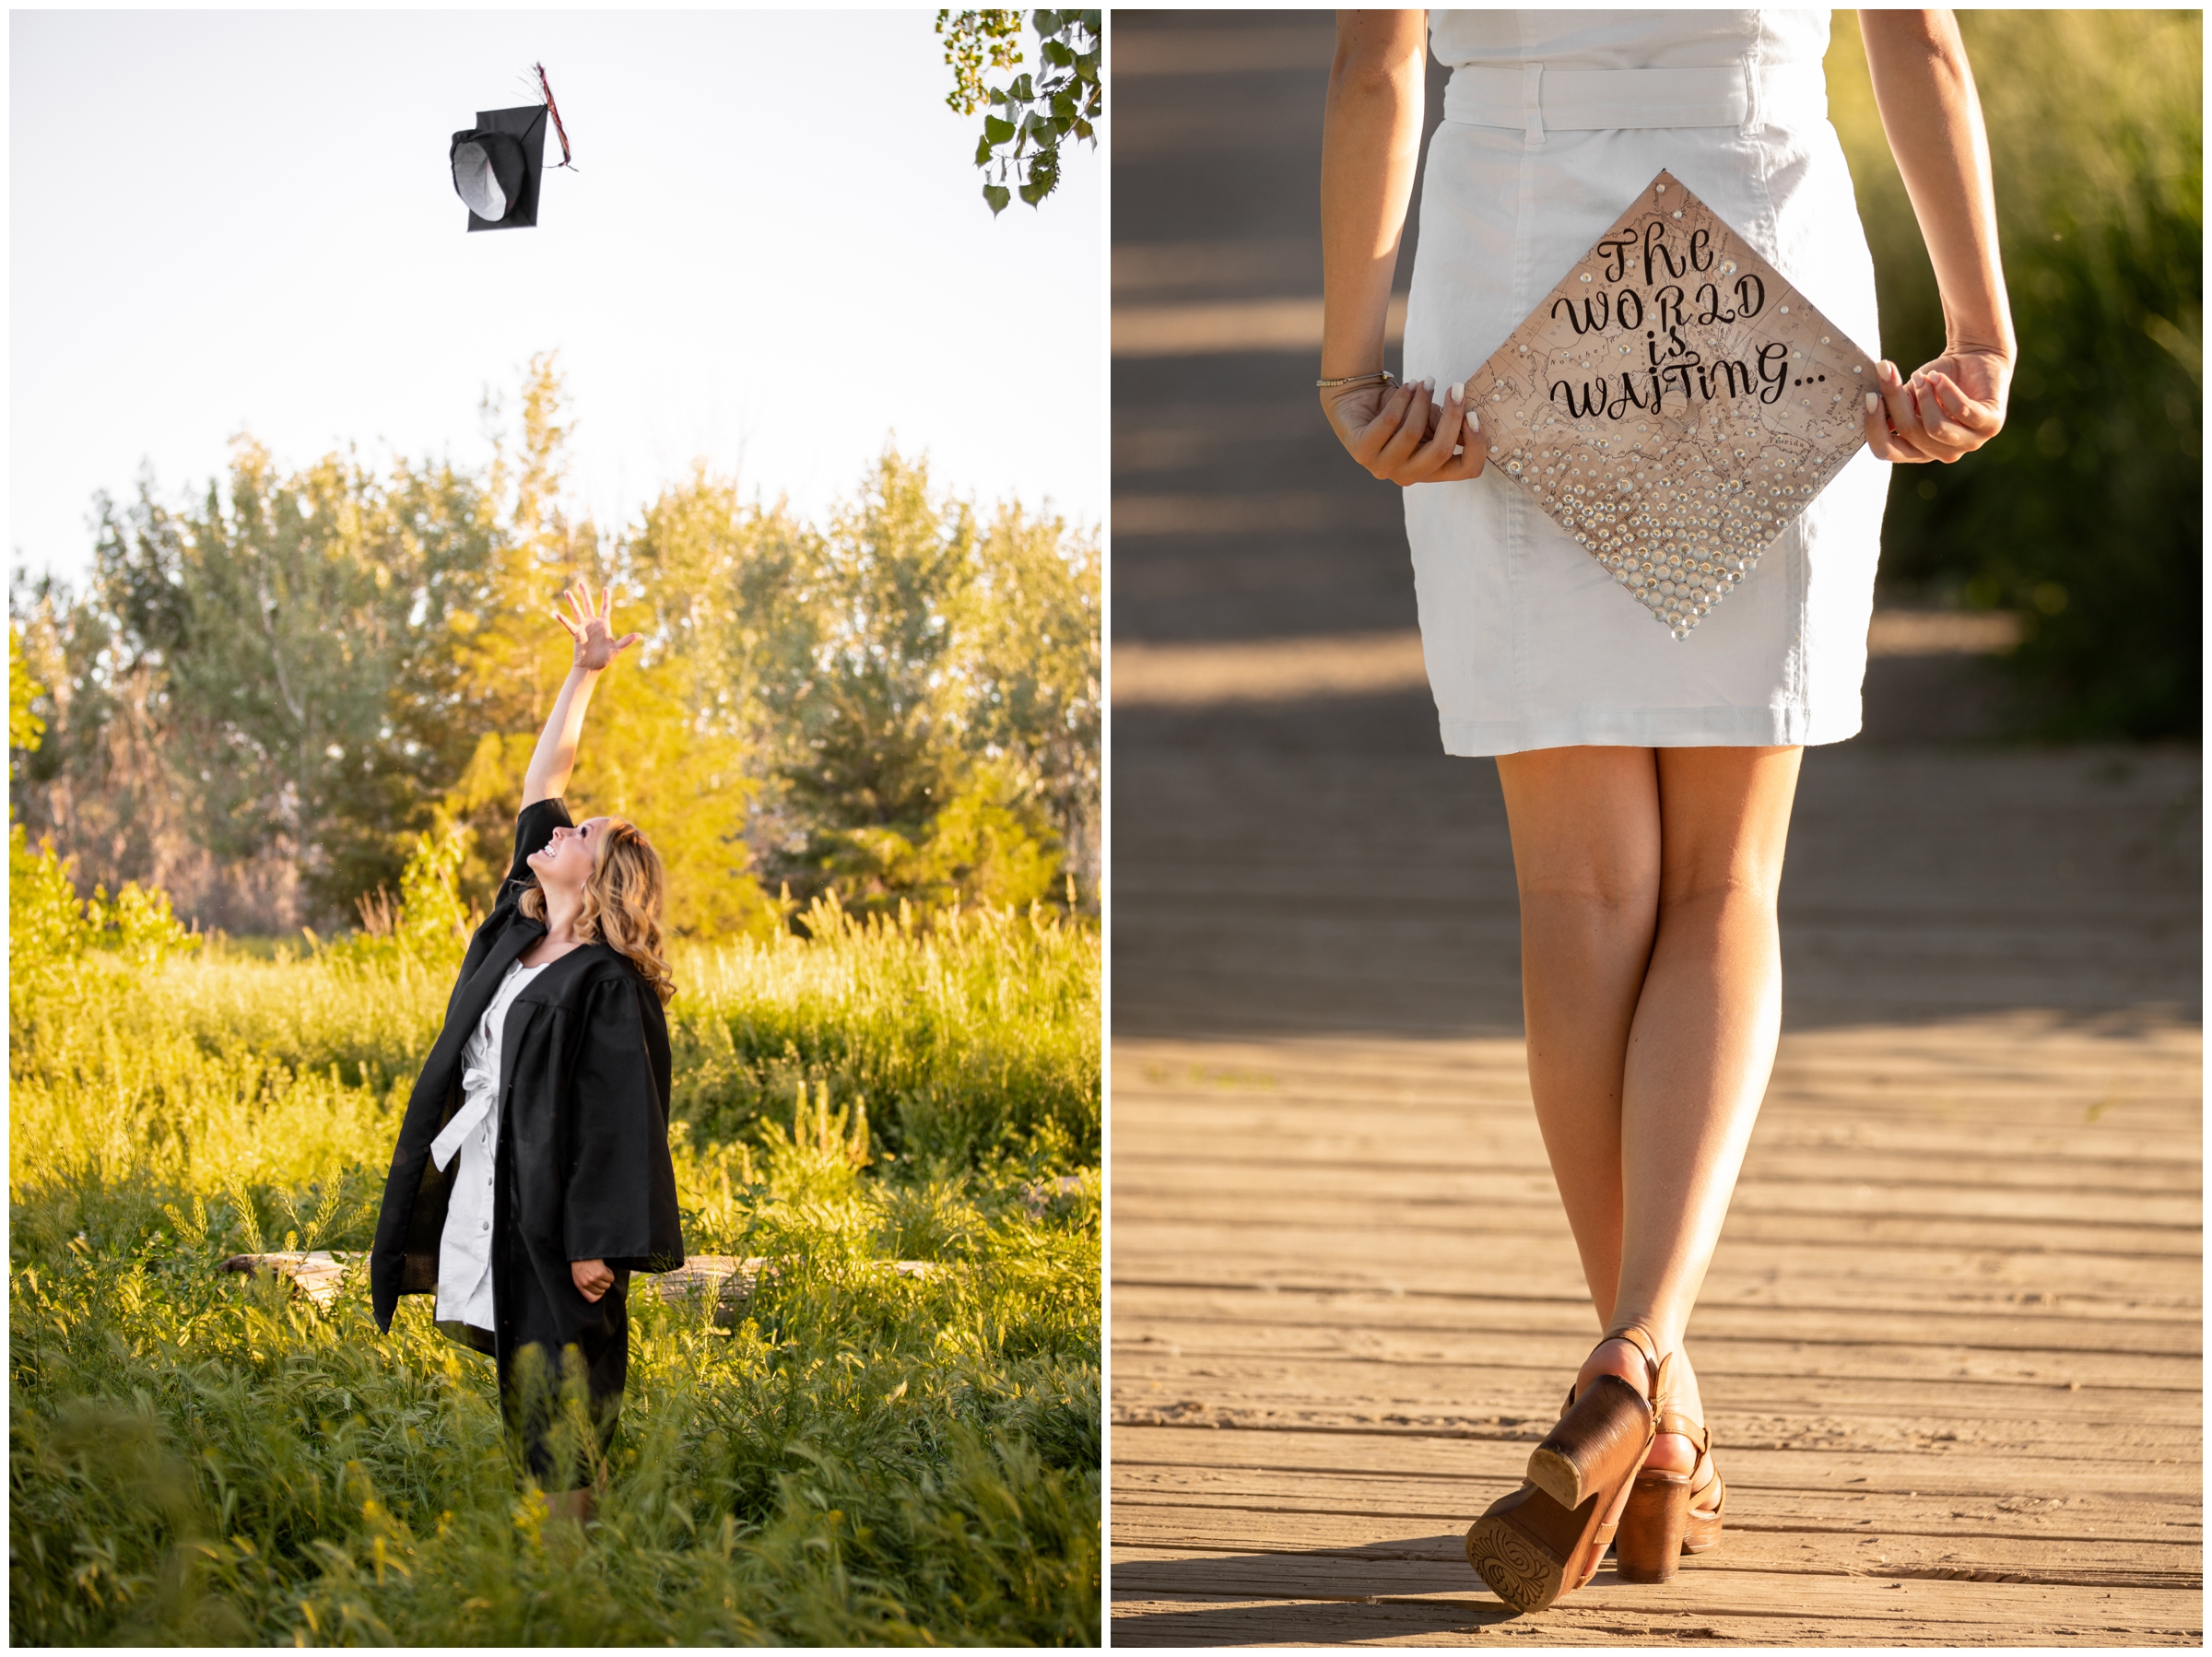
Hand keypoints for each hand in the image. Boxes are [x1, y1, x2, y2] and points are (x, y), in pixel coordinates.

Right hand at [553, 579, 642, 673]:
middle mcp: (592, 623)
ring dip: (572, 602)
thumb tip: (641, 636)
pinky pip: (569, 625)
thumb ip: (627, 641)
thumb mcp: (617, 649)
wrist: (592, 667)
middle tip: (581, 582)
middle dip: (585, 594)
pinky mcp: (576, 634)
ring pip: (577, 611)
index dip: (605, 598)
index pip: (605, 608)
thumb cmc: (604, 658)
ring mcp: (583, 628)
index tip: (606, 588)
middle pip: (588, 605)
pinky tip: (556, 613)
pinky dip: (563, 620)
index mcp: (603, 625)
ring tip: (566, 592)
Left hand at [570, 1258, 613, 1301]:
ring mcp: (593, 1279)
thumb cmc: (581, 1263)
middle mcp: (586, 1284)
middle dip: (603, 1284)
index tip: (600, 1289)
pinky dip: (610, 1274)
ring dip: (607, 1278)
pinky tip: (605, 1268)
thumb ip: (585, 1285)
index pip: (593, 1299)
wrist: (582, 1251)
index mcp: (580, 1286)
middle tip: (600, 1276)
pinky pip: (611, 1278)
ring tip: (602, 1271)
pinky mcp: (601, 1273)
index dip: (599, 1295)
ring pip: (607, 1285)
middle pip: (601, 1292)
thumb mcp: (579, 1276)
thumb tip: (598, 1292)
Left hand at [1322, 376, 1487, 485]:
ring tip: (1424, 381)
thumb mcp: (1431, 417)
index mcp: (1430, 471)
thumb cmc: (1402, 409)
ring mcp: (1381, 467)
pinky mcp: (1361, 451)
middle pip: (1440, 452)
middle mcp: (1406, 475)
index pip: (1466, 470)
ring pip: (1413, 434)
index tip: (1475, 414)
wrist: (1360, 396)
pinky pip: (1390, 422)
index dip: (1476, 444)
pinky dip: (1403, 398)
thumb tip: (1473, 420)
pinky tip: (1408, 385)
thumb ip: (1450, 424)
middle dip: (1452, 416)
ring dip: (1423, 401)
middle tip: (1456, 389)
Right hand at [1863, 348, 2009, 463]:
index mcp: (1918, 451)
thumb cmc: (1938, 379)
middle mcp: (1943, 453)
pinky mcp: (1990, 426)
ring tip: (1927, 377)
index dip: (1875, 427)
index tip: (1871, 396)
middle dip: (1898, 400)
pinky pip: (1963, 412)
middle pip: (1910, 434)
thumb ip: (1892, 408)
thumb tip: (1870, 410)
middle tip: (1892, 372)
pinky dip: (1947, 391)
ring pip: (1935, 427)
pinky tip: (1941, 377)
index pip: (1887, 451)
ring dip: (1926, 396)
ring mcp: (1970, 443)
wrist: (1976, 357)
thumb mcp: (1910, 395)